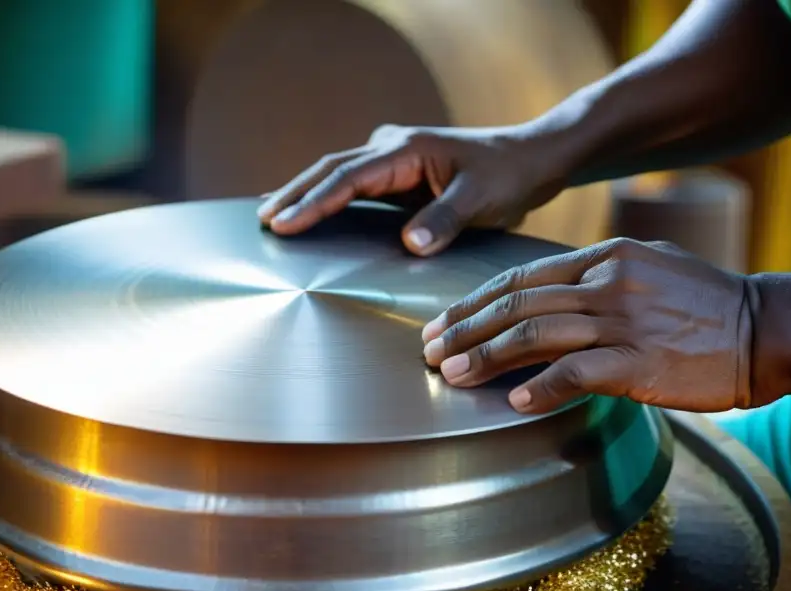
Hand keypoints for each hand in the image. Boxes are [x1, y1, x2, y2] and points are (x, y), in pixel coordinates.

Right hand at [257, 124, 565, 255]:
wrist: (529, 158)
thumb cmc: (509, 176)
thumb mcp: (482, 199)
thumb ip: (445, 219)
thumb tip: (410, 243)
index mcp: (405, 150)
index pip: (347, 179)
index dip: (313, 203)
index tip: (284, 224)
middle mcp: (391, 147)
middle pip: (329, 170)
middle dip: (294, 195)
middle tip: (261, 222)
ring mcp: (391, 158)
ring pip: (334, 174)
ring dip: (302, 193)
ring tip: (269, 216)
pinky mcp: (395, 172)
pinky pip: (349, 183)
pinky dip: (323, 195)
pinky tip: (304, 207)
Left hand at [420, 238, 758, 413]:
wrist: (766, 330)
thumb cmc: (704, 305)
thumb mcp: (647, 269)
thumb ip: (593, 280)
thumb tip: (542, 301)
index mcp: (604, 257)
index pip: (521, 277)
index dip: (474, 302)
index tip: (442, 323)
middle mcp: (608, 282)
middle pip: (515, 302)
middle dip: (464, 329)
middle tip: (428, 351)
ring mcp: (623, 319)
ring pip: (534, 333)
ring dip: (485, 356)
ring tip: (451, 375)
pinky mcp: (640, 360)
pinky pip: (576, 372)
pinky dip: (539, 387)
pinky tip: (513, 403)